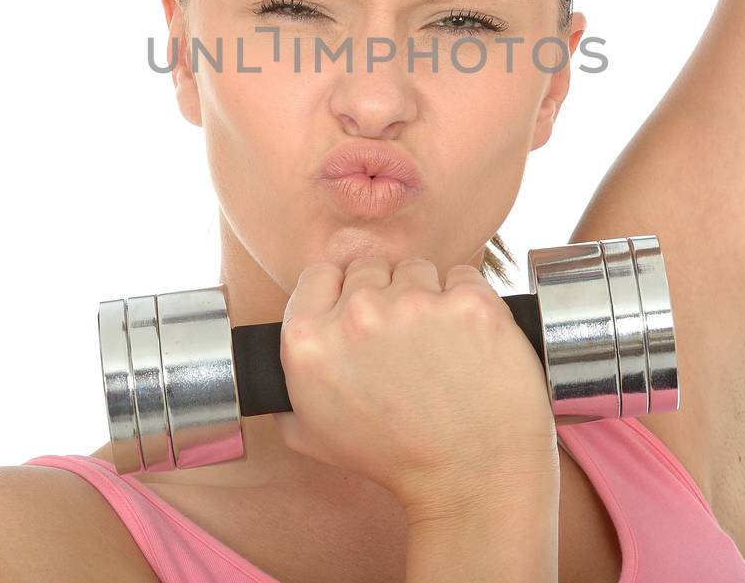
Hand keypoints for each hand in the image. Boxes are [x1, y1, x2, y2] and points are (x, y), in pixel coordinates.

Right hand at [276, 255, 557, 517]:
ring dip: (426, 296)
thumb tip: (274, 370)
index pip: (319, 274)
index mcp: (308, 342)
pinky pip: (464, 275)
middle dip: (385, 295)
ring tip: (437, 344)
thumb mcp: (312, 434)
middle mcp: (357, 315)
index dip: (340, 293)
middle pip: (370, 268)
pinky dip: (467, 301)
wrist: (470, 477)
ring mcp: (416, 304)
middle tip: (403, 340)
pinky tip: (467, 339)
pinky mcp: (469, 303)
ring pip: (417, 268)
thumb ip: (286, 390)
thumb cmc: (395, 458)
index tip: (359, 314)